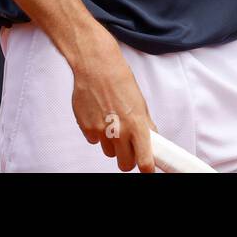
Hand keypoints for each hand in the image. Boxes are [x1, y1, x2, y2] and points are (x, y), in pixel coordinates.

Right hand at [71, 32, 156, 171]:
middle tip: (129, 148)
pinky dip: (97, 133)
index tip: (148, 170)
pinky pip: (94, 140)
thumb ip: (145, 123)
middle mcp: (119, 131)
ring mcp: (101, 131)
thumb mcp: (140, 101)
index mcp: (137, 125)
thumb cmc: (120, 79)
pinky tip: (99, 114)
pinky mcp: (86, 128)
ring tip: (112, 122)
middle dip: (127, 159)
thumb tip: (151, 138)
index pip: (144, 160)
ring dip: (112, 144)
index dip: (147, 168)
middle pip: (124, 164)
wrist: (96, 66)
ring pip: (109, 152)